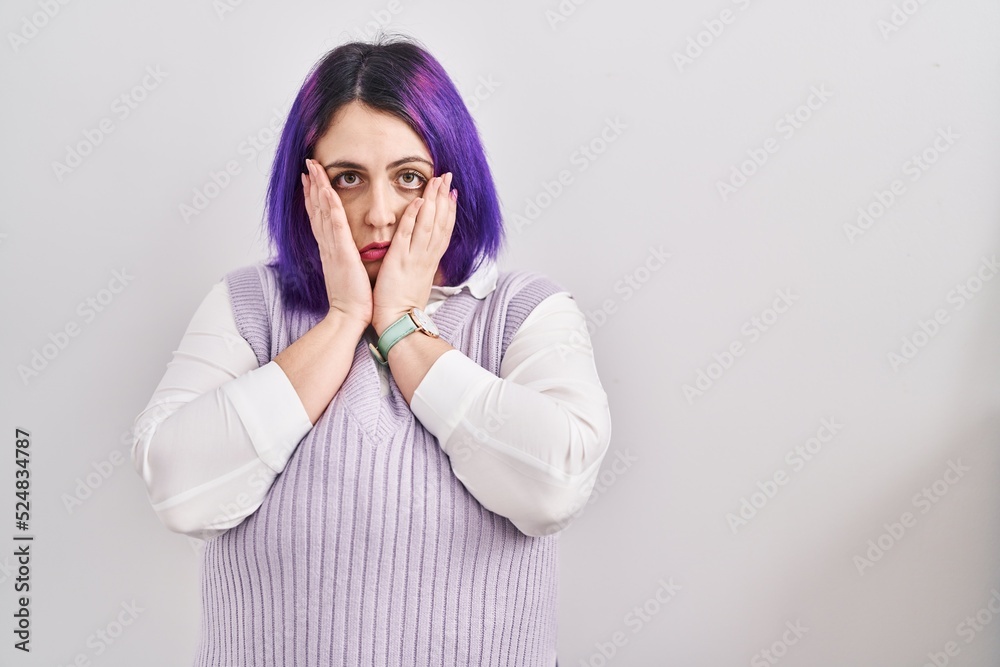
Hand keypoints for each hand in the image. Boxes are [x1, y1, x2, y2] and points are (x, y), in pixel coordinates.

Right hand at [302, 158, 372, 327]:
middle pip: (317, 209)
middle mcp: (328, 246)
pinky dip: (330, 207)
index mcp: (330, 250)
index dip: (314, 197)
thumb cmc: (353, 299)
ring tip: (313, 169)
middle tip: (308, 164)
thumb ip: (345, 258)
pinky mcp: (342, 253)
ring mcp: (333, 248)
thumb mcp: (347, 272)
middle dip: (312, 185)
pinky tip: (327, 191)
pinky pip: (336, 226)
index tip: (310, 179)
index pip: (320, 218)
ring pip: (323, 212)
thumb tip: (346, 250)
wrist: (349, 316)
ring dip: (318, 189)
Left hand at [372, 172, 455, 334]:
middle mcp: (426, 257)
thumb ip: (420, 265)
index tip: (452, 193)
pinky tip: (418, 201)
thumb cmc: (403, 306)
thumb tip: (422, 257)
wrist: (398, 323)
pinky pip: (408, 235)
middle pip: (440, 222)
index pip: (443, 230)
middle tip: (447, 176)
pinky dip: (414, 217)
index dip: (449, 210)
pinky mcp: (400, 260)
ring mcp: (414, 257)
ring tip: (436, 181)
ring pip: (428, 224)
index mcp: (430, 261)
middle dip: (444, 197)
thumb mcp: (417, 281)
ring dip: (433, 201)